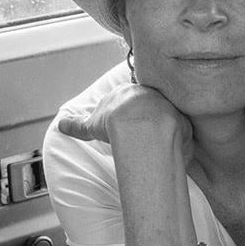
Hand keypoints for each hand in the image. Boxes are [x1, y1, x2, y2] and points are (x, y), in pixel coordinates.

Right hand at [58, 82, 192, 159]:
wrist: (139, 126)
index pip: (130, 99)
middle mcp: (152, 95)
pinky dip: (179, 142)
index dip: (129, 111)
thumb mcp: (91, 124)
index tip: (128, 123)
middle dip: (151, 117)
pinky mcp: (183, 121)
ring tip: (161, 145)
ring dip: (167, 128)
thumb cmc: (113, 123)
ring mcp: (170, 106)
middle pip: (153, 104)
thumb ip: (77, 124)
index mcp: (130, 92)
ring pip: (170, 116)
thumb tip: (61, 124)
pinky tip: (174, 153)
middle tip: (146, 134)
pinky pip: (183, 131)